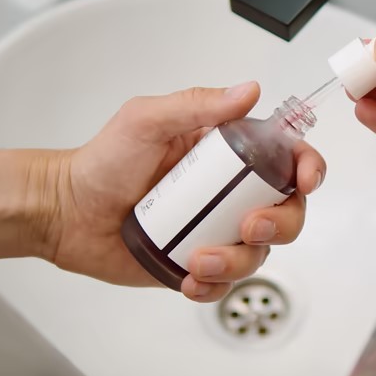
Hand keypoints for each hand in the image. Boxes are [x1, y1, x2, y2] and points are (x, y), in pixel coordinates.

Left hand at [46, 83, 324, 300]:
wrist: (68, 213)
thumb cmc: (102, 162)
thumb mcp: (146, 121)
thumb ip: (196, 104)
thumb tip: (247, 91)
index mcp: (229, 154)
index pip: (287, 158)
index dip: (308, 168)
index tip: (305, 180)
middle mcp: (230, 193)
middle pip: (286, 211)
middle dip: (279, 224)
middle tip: (247, 226)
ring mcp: (217, 229)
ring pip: (258, 252)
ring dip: (236, 261)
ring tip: (197, 259)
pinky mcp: (199, 262)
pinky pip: (226, 281)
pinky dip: (214, 285)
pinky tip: (189, 278)